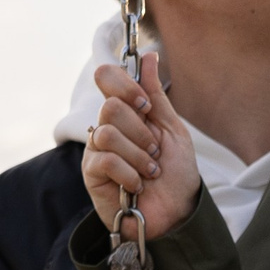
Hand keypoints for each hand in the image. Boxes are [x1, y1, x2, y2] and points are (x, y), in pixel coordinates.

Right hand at [82, 52, 201, 241]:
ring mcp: (96, 150)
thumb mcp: (172, 129)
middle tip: (154, 150)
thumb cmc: (176, 174)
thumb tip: (149, 56)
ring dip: (138, 154)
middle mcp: (107, 126)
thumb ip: (155, 95)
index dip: (124, 85)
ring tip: (150, 171)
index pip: (106, 77)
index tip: (145, 106)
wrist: (177, 213)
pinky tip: (138, 186)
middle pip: (109, 107)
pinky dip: (129, 173)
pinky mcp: (92, 174)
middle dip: (140, 131)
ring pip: (107, 133)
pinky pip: (106, 160)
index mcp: (126, 112)